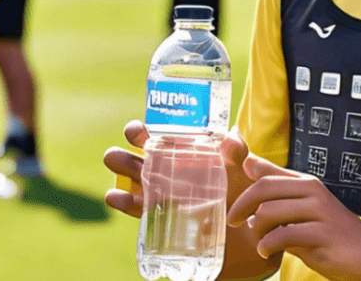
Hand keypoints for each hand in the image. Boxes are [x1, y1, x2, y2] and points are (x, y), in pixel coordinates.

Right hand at [103, 122, 252, 217]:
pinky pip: (137, 208)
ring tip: (112, 161)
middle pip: (140, 155)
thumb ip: (238, 153)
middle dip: (126, 151)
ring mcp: (162, 193)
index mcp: (185, 153)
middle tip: (119, 152)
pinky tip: (114, 195)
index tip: (138, 130)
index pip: (159, 135)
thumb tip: (231, 137)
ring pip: (134, 178)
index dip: (143, 131)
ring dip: (121, 168)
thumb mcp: (242, 170)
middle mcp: (169, 170)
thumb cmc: (242, 193)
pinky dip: (123, 200)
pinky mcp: (161, 218)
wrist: (248, 231)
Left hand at [228, 156, 360, 280]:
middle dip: (241, 207)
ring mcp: (319, 212)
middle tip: (233, 223)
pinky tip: (268, 252)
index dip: (241, 190)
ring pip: (269, 212)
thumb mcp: (305, 205)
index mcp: (306, 183)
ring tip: (260, 242)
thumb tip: (249, 164)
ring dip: (256, 231)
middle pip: (263, 190)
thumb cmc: (331, 231)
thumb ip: (279, 186)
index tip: (229, 206)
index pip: (265, 176)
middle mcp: (313, 191)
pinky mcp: (322, 235)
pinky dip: (268, 245)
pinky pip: (283, 235)